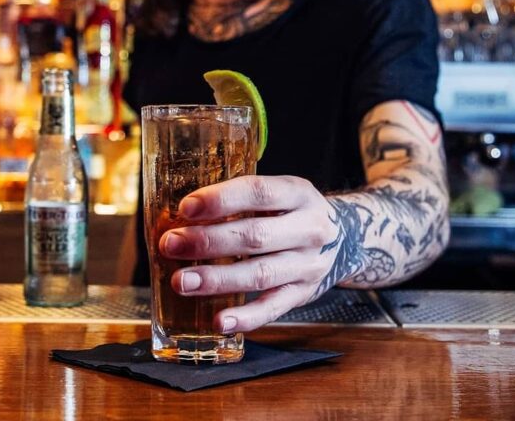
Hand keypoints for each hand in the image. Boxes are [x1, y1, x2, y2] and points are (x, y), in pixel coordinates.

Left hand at [158, 175, 344, 331]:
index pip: (258, 192)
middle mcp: (308, 228)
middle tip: (171, 244)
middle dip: (208, 241)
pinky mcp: (304, 294)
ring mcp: (309, 264)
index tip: (186, 208)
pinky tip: (219, 322)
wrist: (343, 236)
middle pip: (255, 236)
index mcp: (298, 192)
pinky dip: (246, 317)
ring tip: (181, 281)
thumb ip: (240, 198)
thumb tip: (181, 213)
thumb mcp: (278, 192)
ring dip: (217, 280)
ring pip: (260, 274)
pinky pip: (273, 308)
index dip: (221, 200)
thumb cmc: (291, 210)